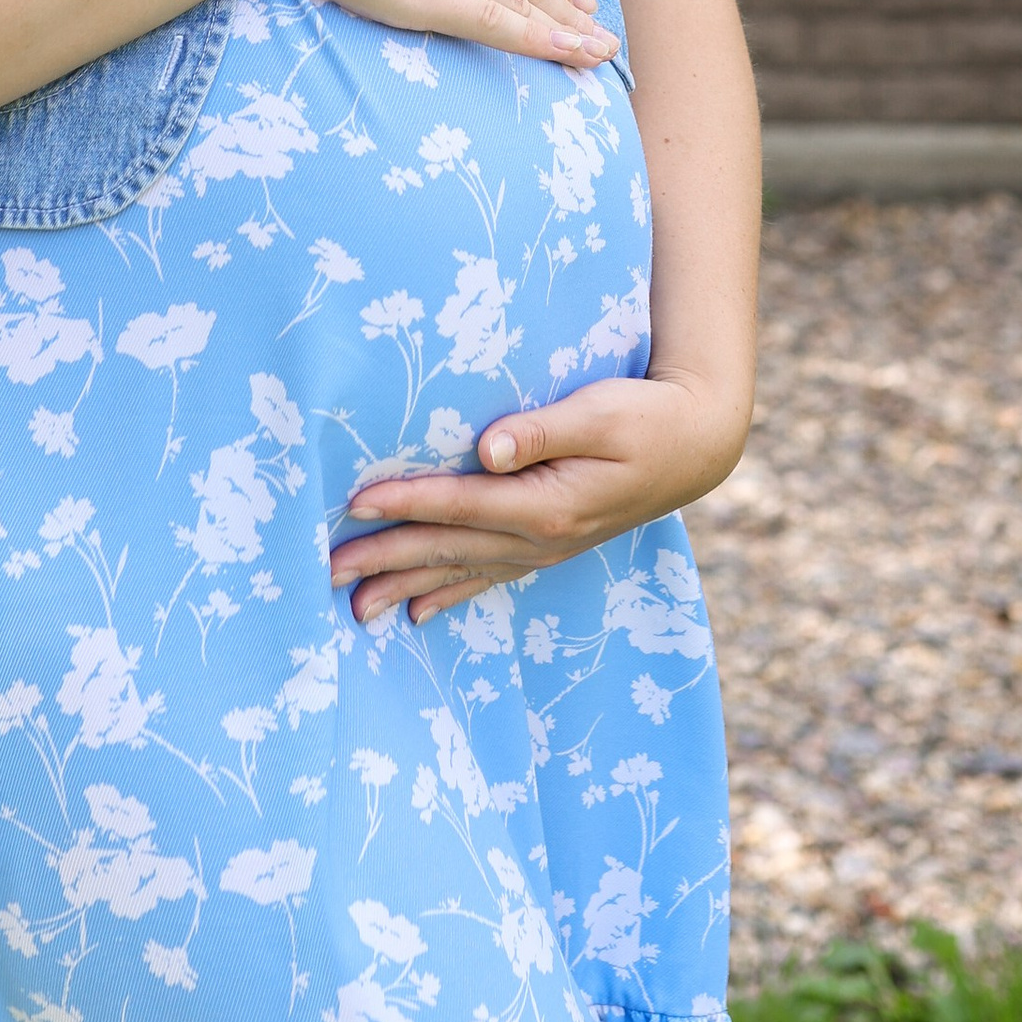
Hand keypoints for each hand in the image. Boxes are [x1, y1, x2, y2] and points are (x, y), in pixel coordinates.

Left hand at [327, 370, 746, 626]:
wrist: (696, 446)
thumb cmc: (646, 416)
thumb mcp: (599, 412)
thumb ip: (540, 430)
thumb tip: (486, 449)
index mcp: (547, 504)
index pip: (459, 505)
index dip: (405, 501)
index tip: (353, 503)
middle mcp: (540, 537)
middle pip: (447, 548)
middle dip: (385, 558)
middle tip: (325, 573)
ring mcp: (545, 548)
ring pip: (460, 570)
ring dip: (406, 585)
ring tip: (355, 608)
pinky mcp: (550, 545)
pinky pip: (489, 576)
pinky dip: (450, 592)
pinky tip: (418, 609)